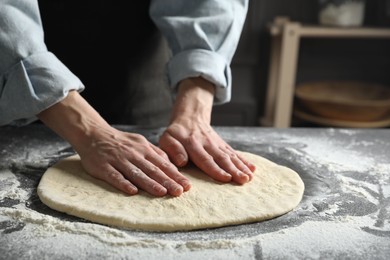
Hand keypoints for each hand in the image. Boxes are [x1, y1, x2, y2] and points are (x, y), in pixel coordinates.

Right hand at [76, 126, 190, 196]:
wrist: (93, 134)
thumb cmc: (120, 142)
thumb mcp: (141, 143)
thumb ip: (156, 153)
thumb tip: (172, 165)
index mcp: (144, 149)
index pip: (163, 164)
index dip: (175, 175)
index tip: (187, 185)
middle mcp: (133, 154)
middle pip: (152, 170)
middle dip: (167, 181)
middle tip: (180, 192)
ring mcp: (118, 160)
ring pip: (136, 173)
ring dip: (149, 183)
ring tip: (162, 192)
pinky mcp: (103, 167)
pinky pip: (114, 176)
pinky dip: (123, 183)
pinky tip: (132, 191)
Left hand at [159, 77, 255, 183]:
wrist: (190, 118)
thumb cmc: (176, 134)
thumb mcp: (167, 139)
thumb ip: (173, 149)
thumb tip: (181, 161)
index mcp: (192, 144)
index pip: (205, 159)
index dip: (215, 169)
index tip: (226, 178)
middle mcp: (208, 144)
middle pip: (222, 158)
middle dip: (233, 169)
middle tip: (244, 179)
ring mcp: (218, 144)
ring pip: (231, 156)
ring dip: (241, 167)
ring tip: (250, 177)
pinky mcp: (224, 145)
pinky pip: (235, 153)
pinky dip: (244, 161)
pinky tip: (253, 169)